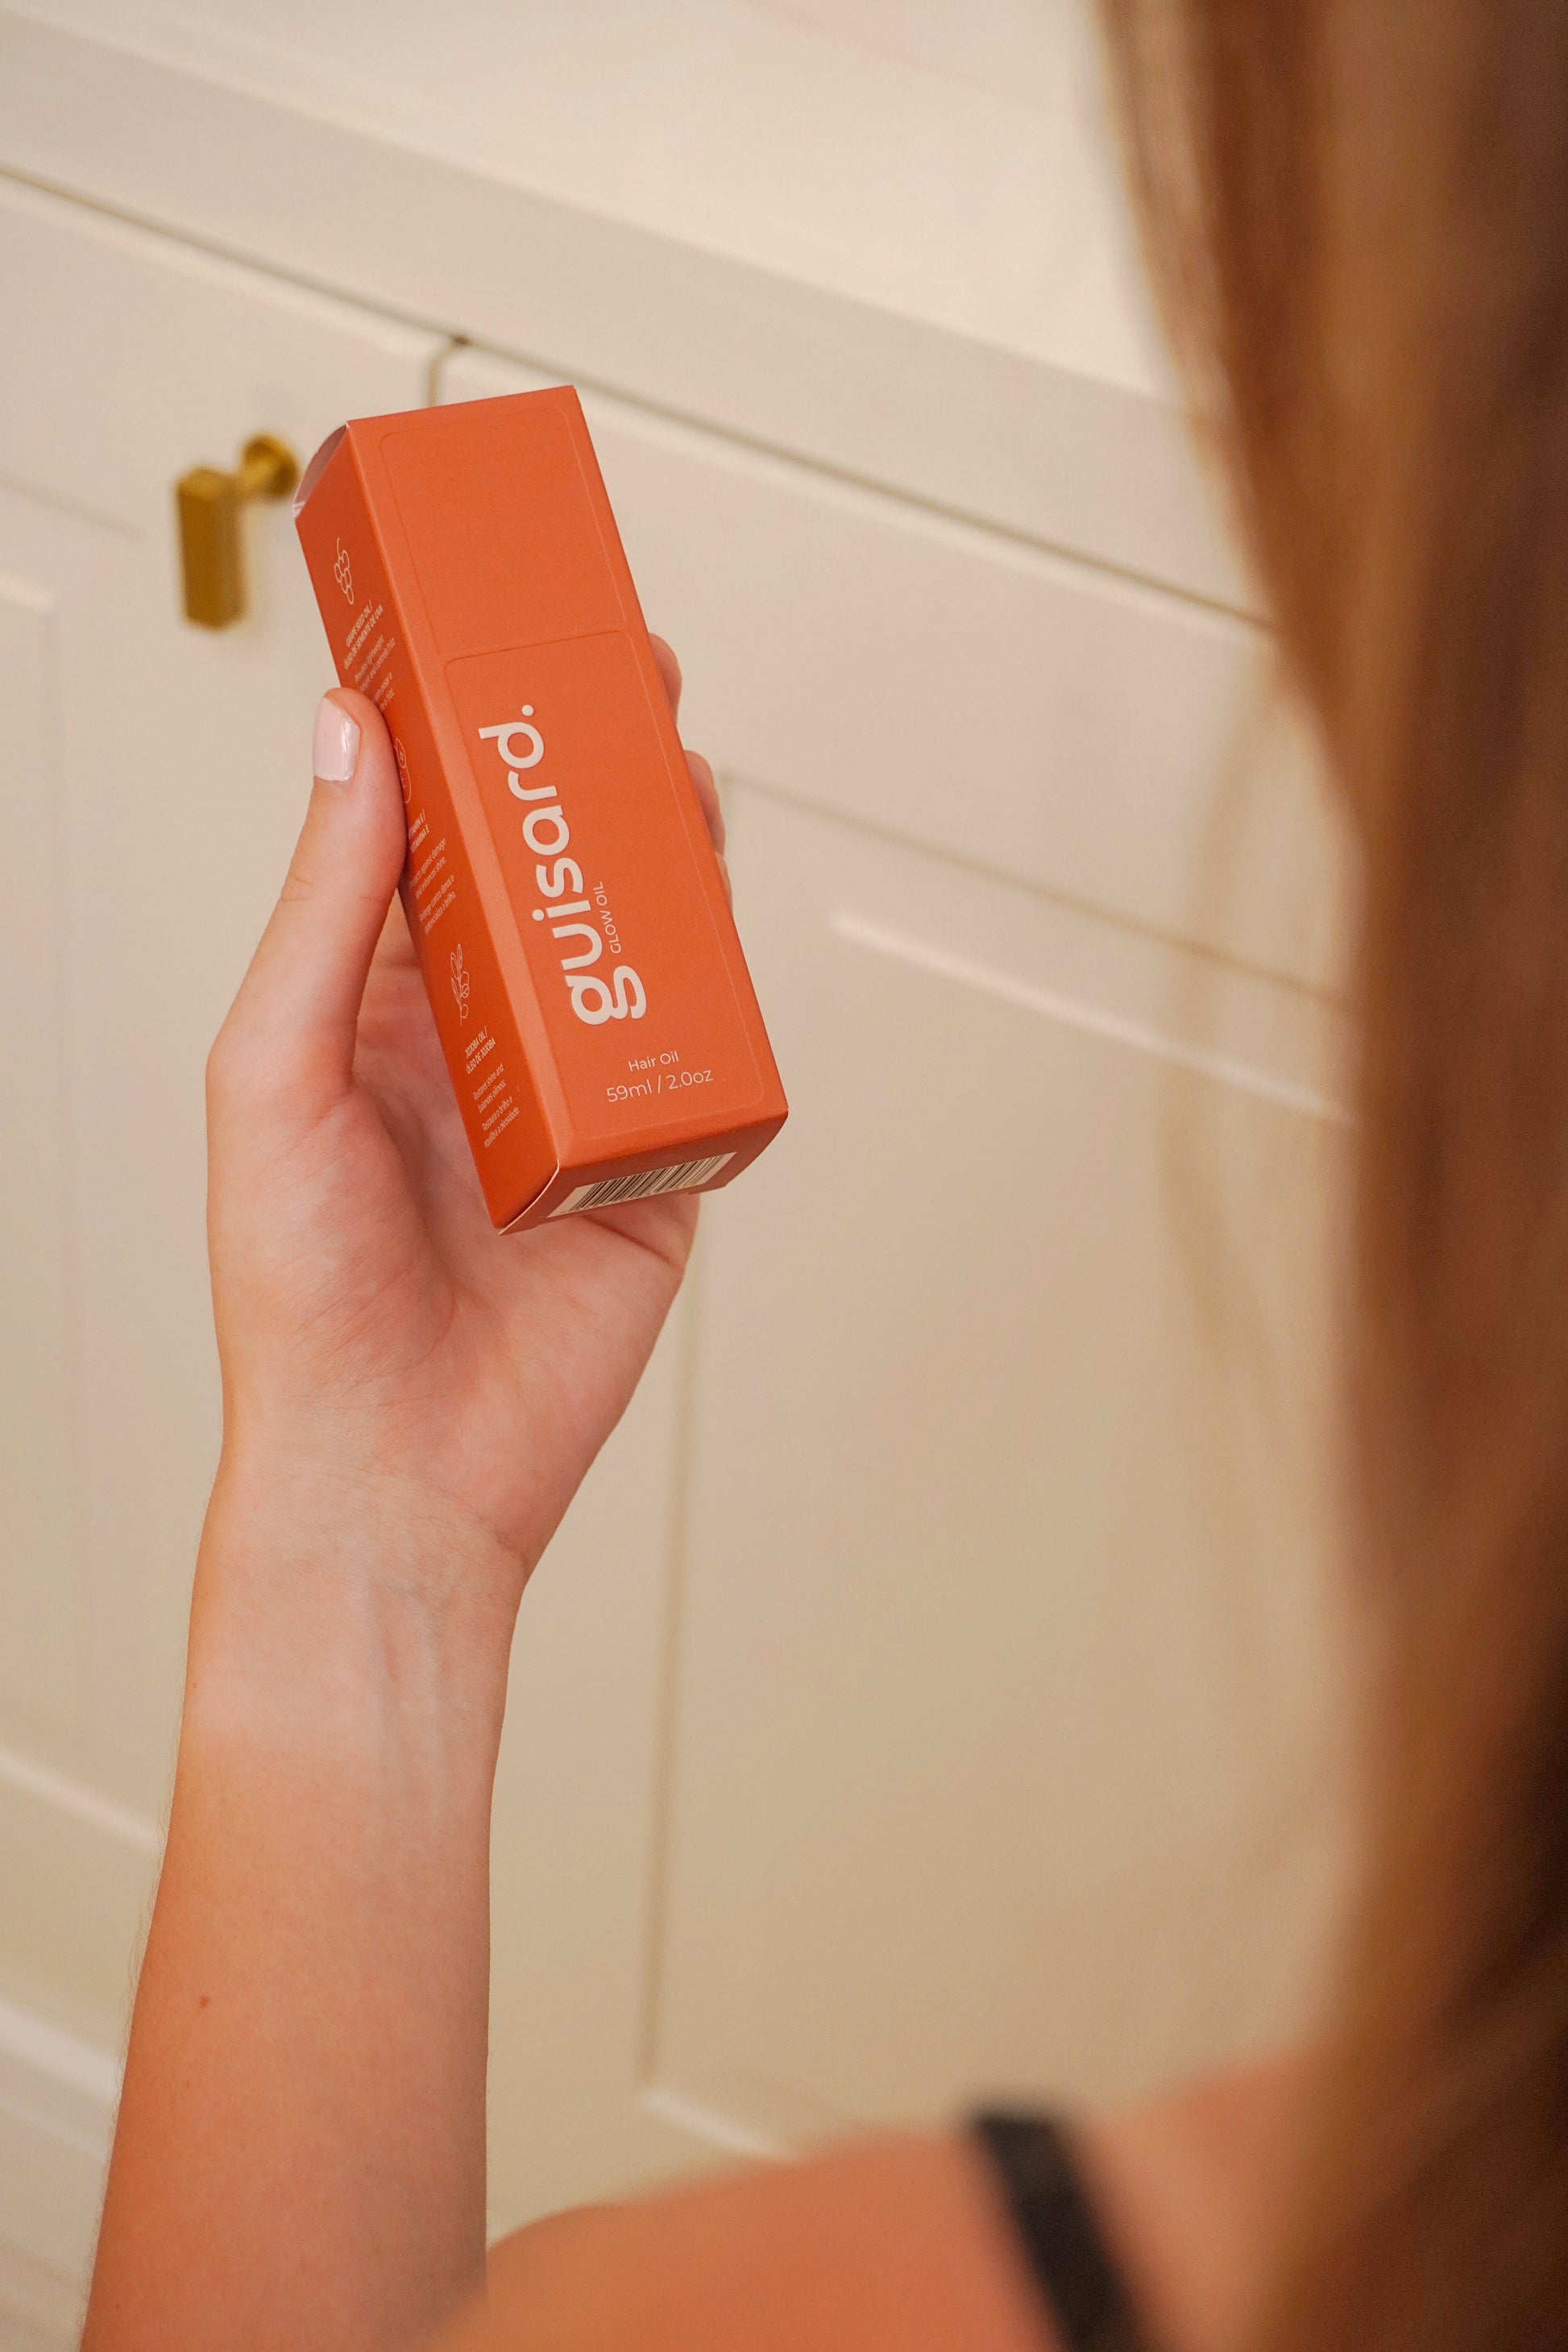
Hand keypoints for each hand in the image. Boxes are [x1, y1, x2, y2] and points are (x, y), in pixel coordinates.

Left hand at [203, 642, 725, 1637]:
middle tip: (632, 681)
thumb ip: (325, 904)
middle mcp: (485, 1041)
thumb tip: (346, 734)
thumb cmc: (300, 1293)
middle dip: (598, 774)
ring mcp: (575, 1103)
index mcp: (379, 1005)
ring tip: (680, 782)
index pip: (436, 837)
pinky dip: (725, 1009)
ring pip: (643, 953)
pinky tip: (724, 939)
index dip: (473, 737)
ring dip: (669, 863)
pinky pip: (702, 1072)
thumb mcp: (275, 1068)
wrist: (396, 1472)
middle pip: (558, 874)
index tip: (506, 640)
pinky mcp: (652, 1176)